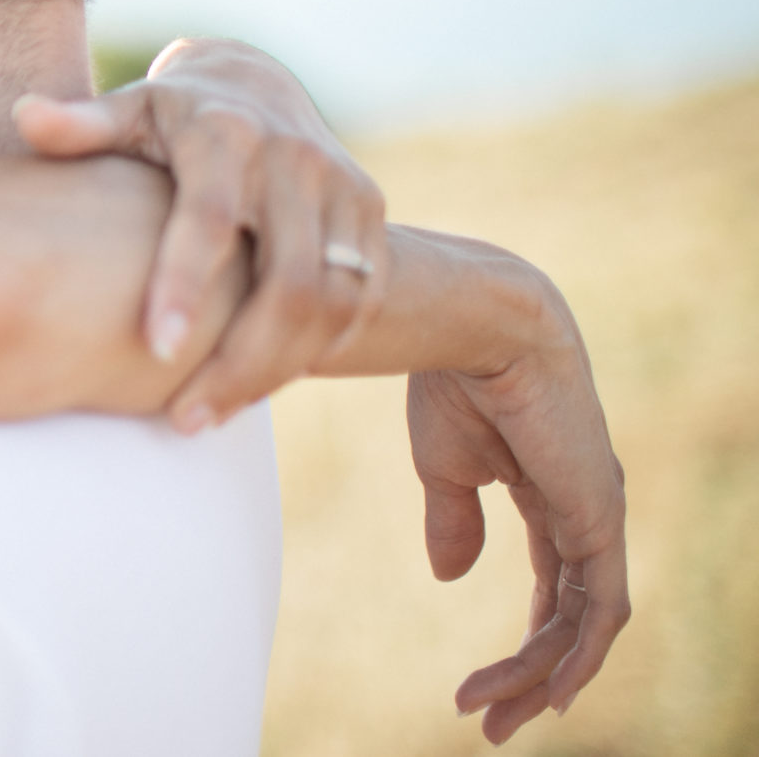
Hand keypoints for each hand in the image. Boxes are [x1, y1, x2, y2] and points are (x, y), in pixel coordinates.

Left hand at [15, 37, 387, 429]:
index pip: (208, 218)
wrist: (254, 85)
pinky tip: (255, 387)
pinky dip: (312, 352)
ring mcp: (343, 190)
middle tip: (184, 419)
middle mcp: (295, 160)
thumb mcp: (127, 110)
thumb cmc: (167, 116)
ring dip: (275, 371)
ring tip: (211, 415)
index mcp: (225, 135)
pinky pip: (356, 303)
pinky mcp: (370, 217)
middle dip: (241, 361)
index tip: (157, 349)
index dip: (185, 283)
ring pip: (331, 305)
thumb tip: (23, 116)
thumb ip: (80, 125)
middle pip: (289, 283)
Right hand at [407, 281, 627, 743]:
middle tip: (489, 719)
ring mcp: (600, 518)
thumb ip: (454, 521)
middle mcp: (586, 510)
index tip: (482, 683)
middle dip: (534, 673)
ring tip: (493, 714)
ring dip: (543, 676)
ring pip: (584, 624)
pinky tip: (549, 692)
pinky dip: (577, 658)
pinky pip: (600, 612)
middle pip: (572, 613)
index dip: (526, 635)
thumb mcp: (444, 465)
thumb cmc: (452, 379)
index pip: (553, 581)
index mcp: (549, 489)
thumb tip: (451, 577)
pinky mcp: (602, 523)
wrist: (475, 329)